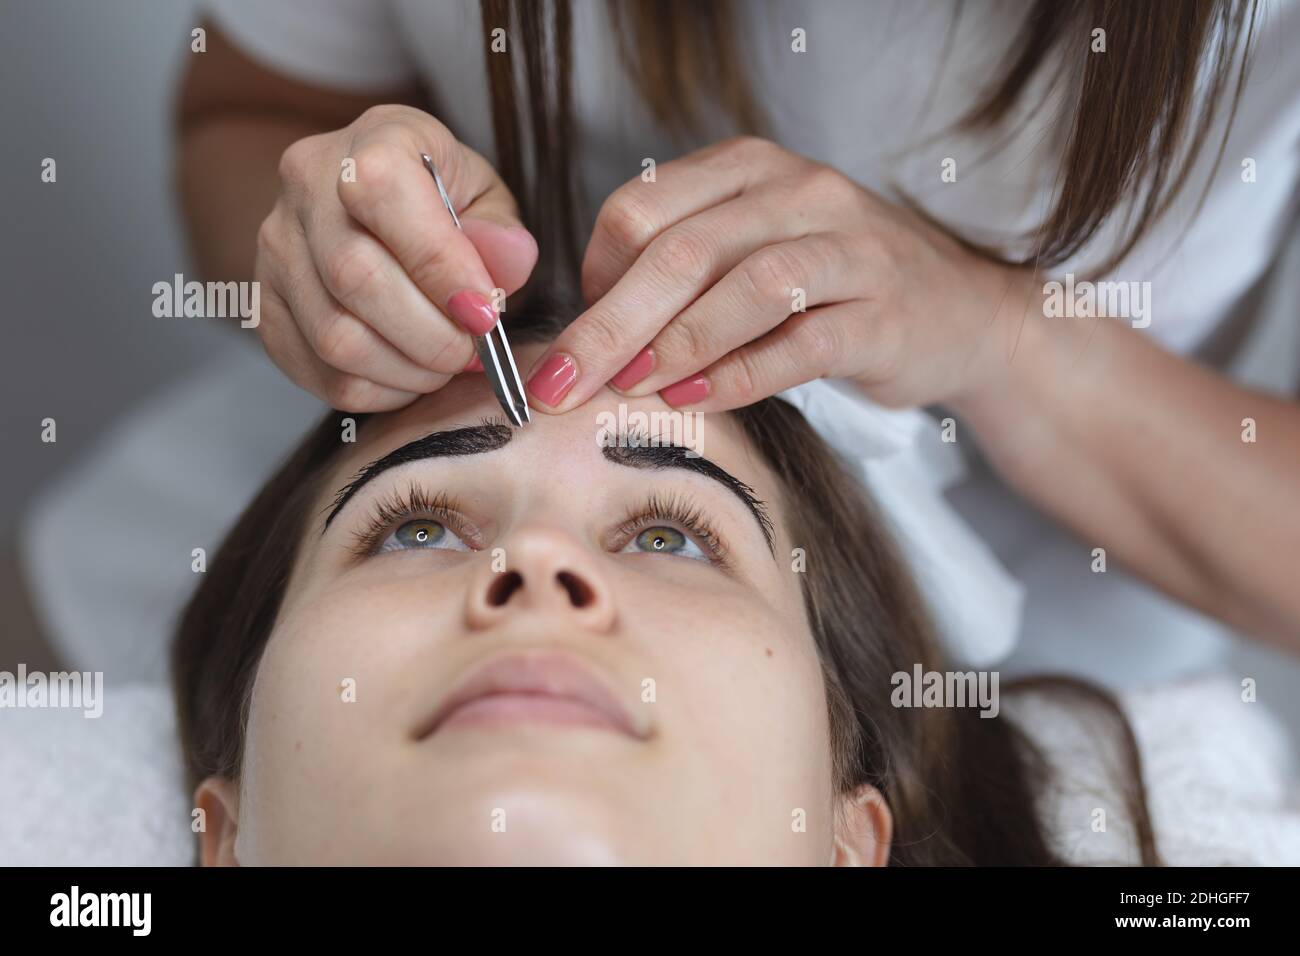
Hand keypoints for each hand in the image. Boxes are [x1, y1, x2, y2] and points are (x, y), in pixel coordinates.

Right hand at [255, 105, 537, 410]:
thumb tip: (506, 261)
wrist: (371, 211)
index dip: (440, 265)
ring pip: (335, 337)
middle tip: (471, 350)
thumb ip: (500, 232)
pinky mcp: (265, 310)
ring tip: (444, 364)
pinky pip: (321, 374)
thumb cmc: (439, 200)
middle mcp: (304, 189)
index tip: (484, 313)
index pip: (384, 194)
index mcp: (369, 141)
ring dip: (407, 368)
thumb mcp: (484, 196)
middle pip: (355, 277)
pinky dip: (379, 390)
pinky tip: (409, 375)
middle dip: (431, 334)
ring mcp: (275, 252)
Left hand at [523, 136, 1034, 413]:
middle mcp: (799, 192)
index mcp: (749, 169)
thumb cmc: (830, 291)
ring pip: (746, 286)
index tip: (578, 339)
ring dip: (675, 343)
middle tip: (559, 386)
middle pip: (681, 251)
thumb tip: (588, 339)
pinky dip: (739, 374)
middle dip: (609, 324)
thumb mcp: (749, 255)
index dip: (593, 276)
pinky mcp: (882, 313)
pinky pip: (801, 343)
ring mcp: (849, 248)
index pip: (642, 208)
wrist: (957, 314)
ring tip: (629, 388)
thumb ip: (679, 277)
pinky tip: (695, 400)